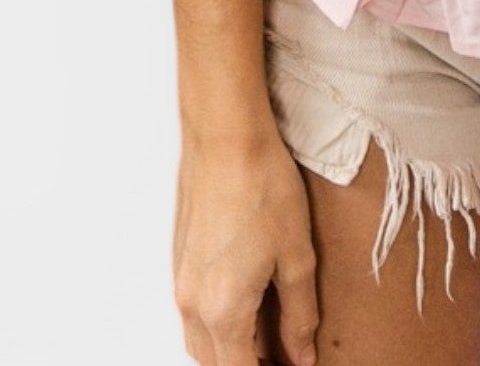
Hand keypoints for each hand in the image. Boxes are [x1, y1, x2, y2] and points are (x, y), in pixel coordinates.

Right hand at [172, 132, 318, 365]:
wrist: (225, 136)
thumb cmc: (263, 187)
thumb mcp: (296, 256)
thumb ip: (299, 316)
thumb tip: (300, 356)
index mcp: (223, 310)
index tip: (288, 365)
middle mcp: (193, 304)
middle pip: (214, 363)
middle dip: (246, 364)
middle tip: (283, 354)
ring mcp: (181, 281)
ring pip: (199, 341)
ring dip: (228, 348)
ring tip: (267, 334)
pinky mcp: (179, 259)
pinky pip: (193, 311)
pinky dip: (216, 322)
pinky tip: (246, 301)